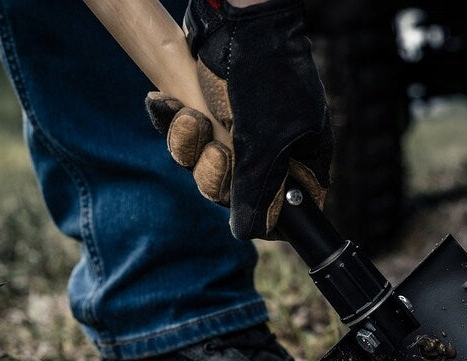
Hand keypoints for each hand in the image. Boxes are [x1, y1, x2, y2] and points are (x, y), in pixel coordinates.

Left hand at [145, 0, 332, 239]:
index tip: (243, 210)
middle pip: (236, 195)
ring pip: (203, 168)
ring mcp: (237, 131)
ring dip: (189, 146)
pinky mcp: (207, 111)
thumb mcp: (265, 144)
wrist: (236, 17)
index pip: (287, 211)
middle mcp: (270, 151)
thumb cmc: (266, 77)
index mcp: (301, 160)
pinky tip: (166, 104)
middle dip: (216, 175)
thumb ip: (256, 194)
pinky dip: (171, 123)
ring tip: (193, 117)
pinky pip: (183, 138)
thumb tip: (247, 233)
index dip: (263, 217)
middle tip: (218, 150)